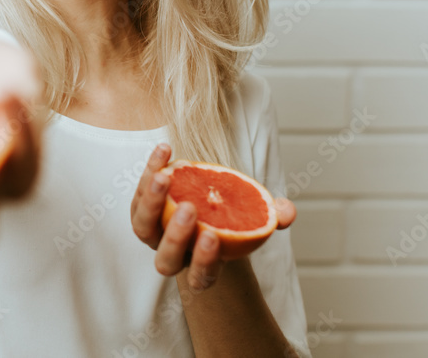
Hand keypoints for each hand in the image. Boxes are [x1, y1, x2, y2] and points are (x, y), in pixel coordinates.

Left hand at [130, 144, 295, 289]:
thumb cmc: (234, 217)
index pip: (200, 276)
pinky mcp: (141, 207)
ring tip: (165, 176)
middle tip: (188, 208)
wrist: (207, 203)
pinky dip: (150, 169)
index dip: (204, 261)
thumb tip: (287, 212)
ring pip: (142, 225)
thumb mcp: (257, 215)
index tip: (212, 236)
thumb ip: (273, 215)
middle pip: (166, 258)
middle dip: (176, 235)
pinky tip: (165, 150)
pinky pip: (140, 191)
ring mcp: (153, 233)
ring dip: (152, 201)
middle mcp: (173, 255)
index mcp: (202, 267)